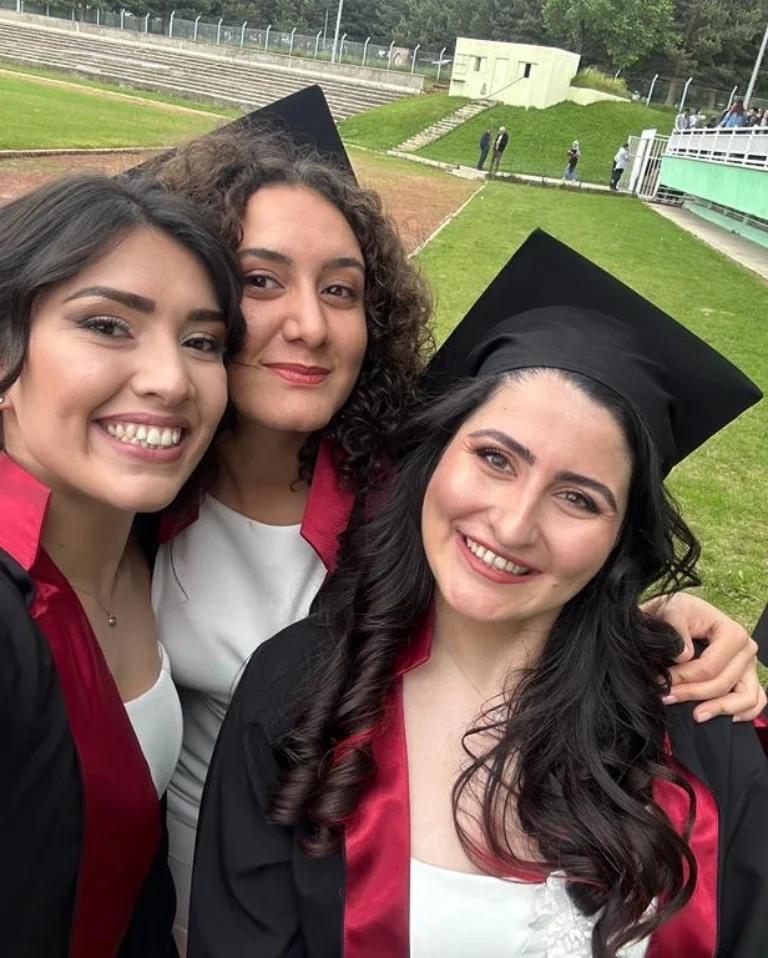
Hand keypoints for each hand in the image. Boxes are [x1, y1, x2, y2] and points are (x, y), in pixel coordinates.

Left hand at [642, 593, 765, 722]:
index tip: (662, 682)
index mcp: (733, 633)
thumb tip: (684, 655)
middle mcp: (747, 650)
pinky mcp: (748, 678)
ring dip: (718, 709)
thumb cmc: (677, 612)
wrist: (677, 615)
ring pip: (745, 698)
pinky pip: (755, 703)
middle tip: (667, 697)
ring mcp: (750, 667)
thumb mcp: (672, 611)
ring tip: (694, 714)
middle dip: (692, 694)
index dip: (685, 678)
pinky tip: (718, 716)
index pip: (710, 667)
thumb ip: (677, 629)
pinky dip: (741, 713)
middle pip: (723, 684)